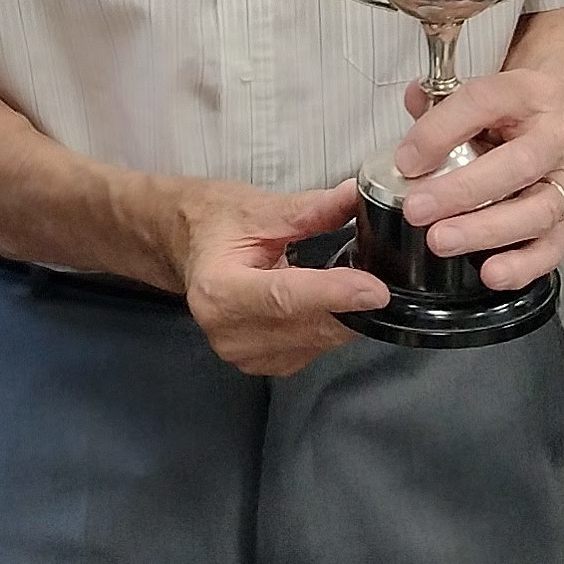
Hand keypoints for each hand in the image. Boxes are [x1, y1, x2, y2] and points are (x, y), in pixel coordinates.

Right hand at [177, 178, 386, 376]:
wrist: (187, 246)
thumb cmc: (216, 222)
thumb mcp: (259, 207)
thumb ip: (311, 209)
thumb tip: (355, 198)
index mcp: (218, 289)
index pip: (285, 297)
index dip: (334, 295)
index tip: (376, 290)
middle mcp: (227, 331)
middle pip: (307, 325)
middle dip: (349, 303)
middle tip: (377, 274)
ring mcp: (242, 355)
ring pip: (316, 342)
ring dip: (342, 316)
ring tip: (346, 283)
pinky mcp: (259, 366)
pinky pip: (311, 351)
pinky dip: (328, 327)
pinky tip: (325, 303)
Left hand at [390, 63, 563, 288]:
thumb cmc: (524, 108)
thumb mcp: (488, 92)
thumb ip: (446, 101)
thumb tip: (414, 100)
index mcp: (531, 93)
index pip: (484, 102)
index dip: (441, 131)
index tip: (406, 160)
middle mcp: (558, 137)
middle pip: (518, 164)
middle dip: (462, 191)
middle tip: (418, 209)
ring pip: (537, 211)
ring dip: (486, 231)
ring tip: (442, 241)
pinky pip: (553, 248)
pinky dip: (522, 266)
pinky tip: (490, 272)